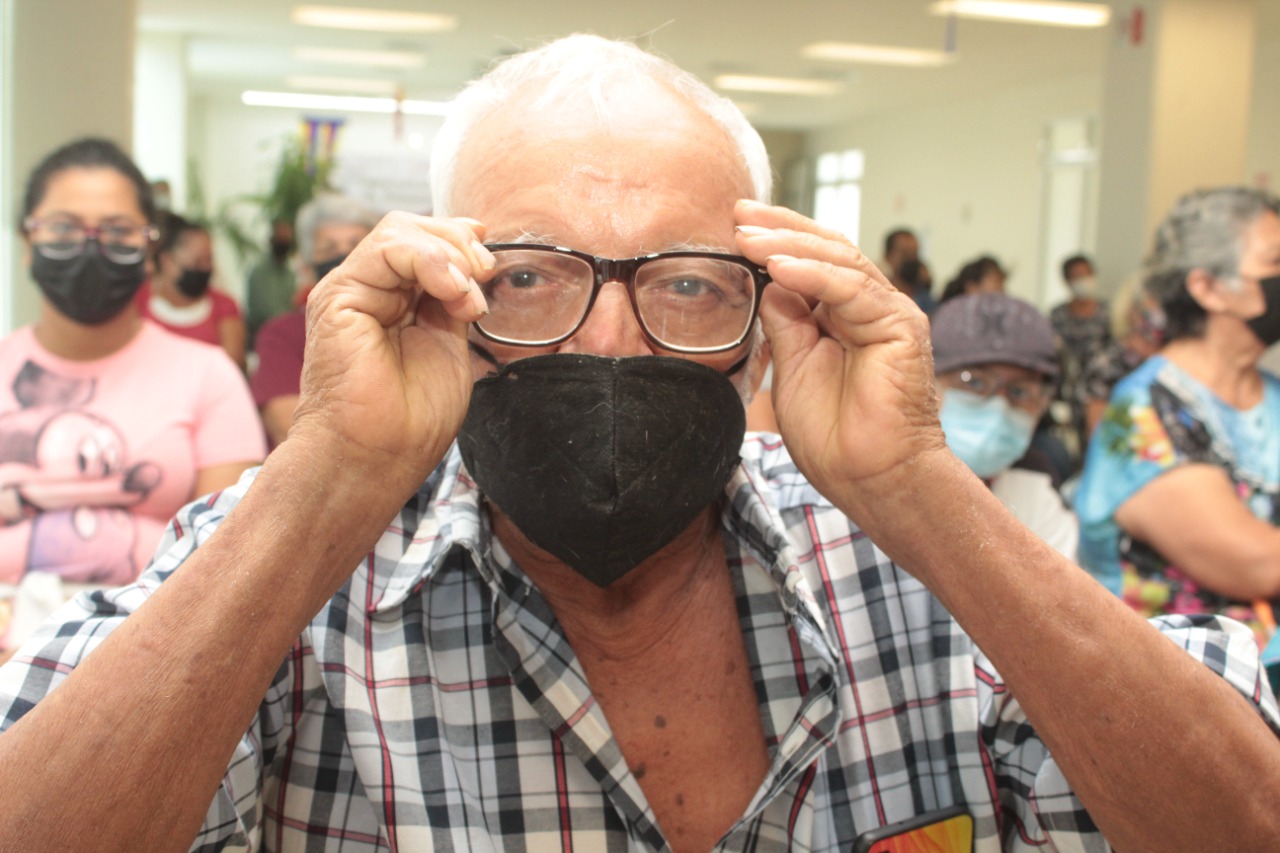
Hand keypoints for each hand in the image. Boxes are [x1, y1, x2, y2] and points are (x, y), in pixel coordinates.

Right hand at [290, 212, 491, 492]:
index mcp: (395, 300)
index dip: (462, 244)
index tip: (489, 270)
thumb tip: (474, 260)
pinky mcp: (338, 296)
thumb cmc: (410, 420)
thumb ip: (454, 300)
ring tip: (466, 297)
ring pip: (401, 231)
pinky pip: (387, 248)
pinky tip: (452, 293)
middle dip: (460, 245)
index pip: (427, 243)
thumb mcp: (449, 344)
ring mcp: (352, 291)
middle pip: (414, 228)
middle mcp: (370, 290)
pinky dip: (430, 260)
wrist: (376, 457)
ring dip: (449, 256)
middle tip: (484, 277)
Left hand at [733, 200, 946, 506]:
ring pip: (838, 262)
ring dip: (789, 245)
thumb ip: (785, 325)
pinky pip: (851, 289)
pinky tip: (778, 267)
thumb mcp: (792, 369)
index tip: (735, 227)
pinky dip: (813, 275)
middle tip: (738, 214)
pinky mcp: (901, 325)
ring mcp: (888, 313)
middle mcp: (868, 308)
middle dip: (780, 229)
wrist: (872, 480)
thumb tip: (768, 282)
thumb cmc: (834, 437)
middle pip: (826, 251)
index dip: (775, 241)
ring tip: (747, 237)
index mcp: (843, 317)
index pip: (810, 262)